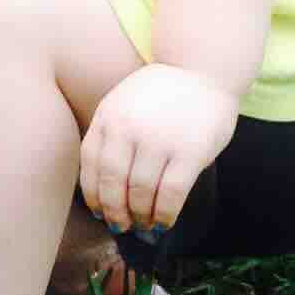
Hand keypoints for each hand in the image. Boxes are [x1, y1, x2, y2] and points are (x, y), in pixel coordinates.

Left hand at [78, 64, 237, 235]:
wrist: (204, 69)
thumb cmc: (162, 94)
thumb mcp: (124, 103)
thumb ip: (110, 135)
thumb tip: (101, 189)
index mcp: (108, 116)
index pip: (90, 164)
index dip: (92, 194)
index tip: (98, 211)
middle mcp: (129, 128)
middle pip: (112, 183)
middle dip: (114, 211)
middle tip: (120, 225)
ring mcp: (159, 139)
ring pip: (140, 192)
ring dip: (140, 216)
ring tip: (143, 224)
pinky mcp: (190, 151)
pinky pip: (170, 193)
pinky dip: (165, 214)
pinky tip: (164, 221)